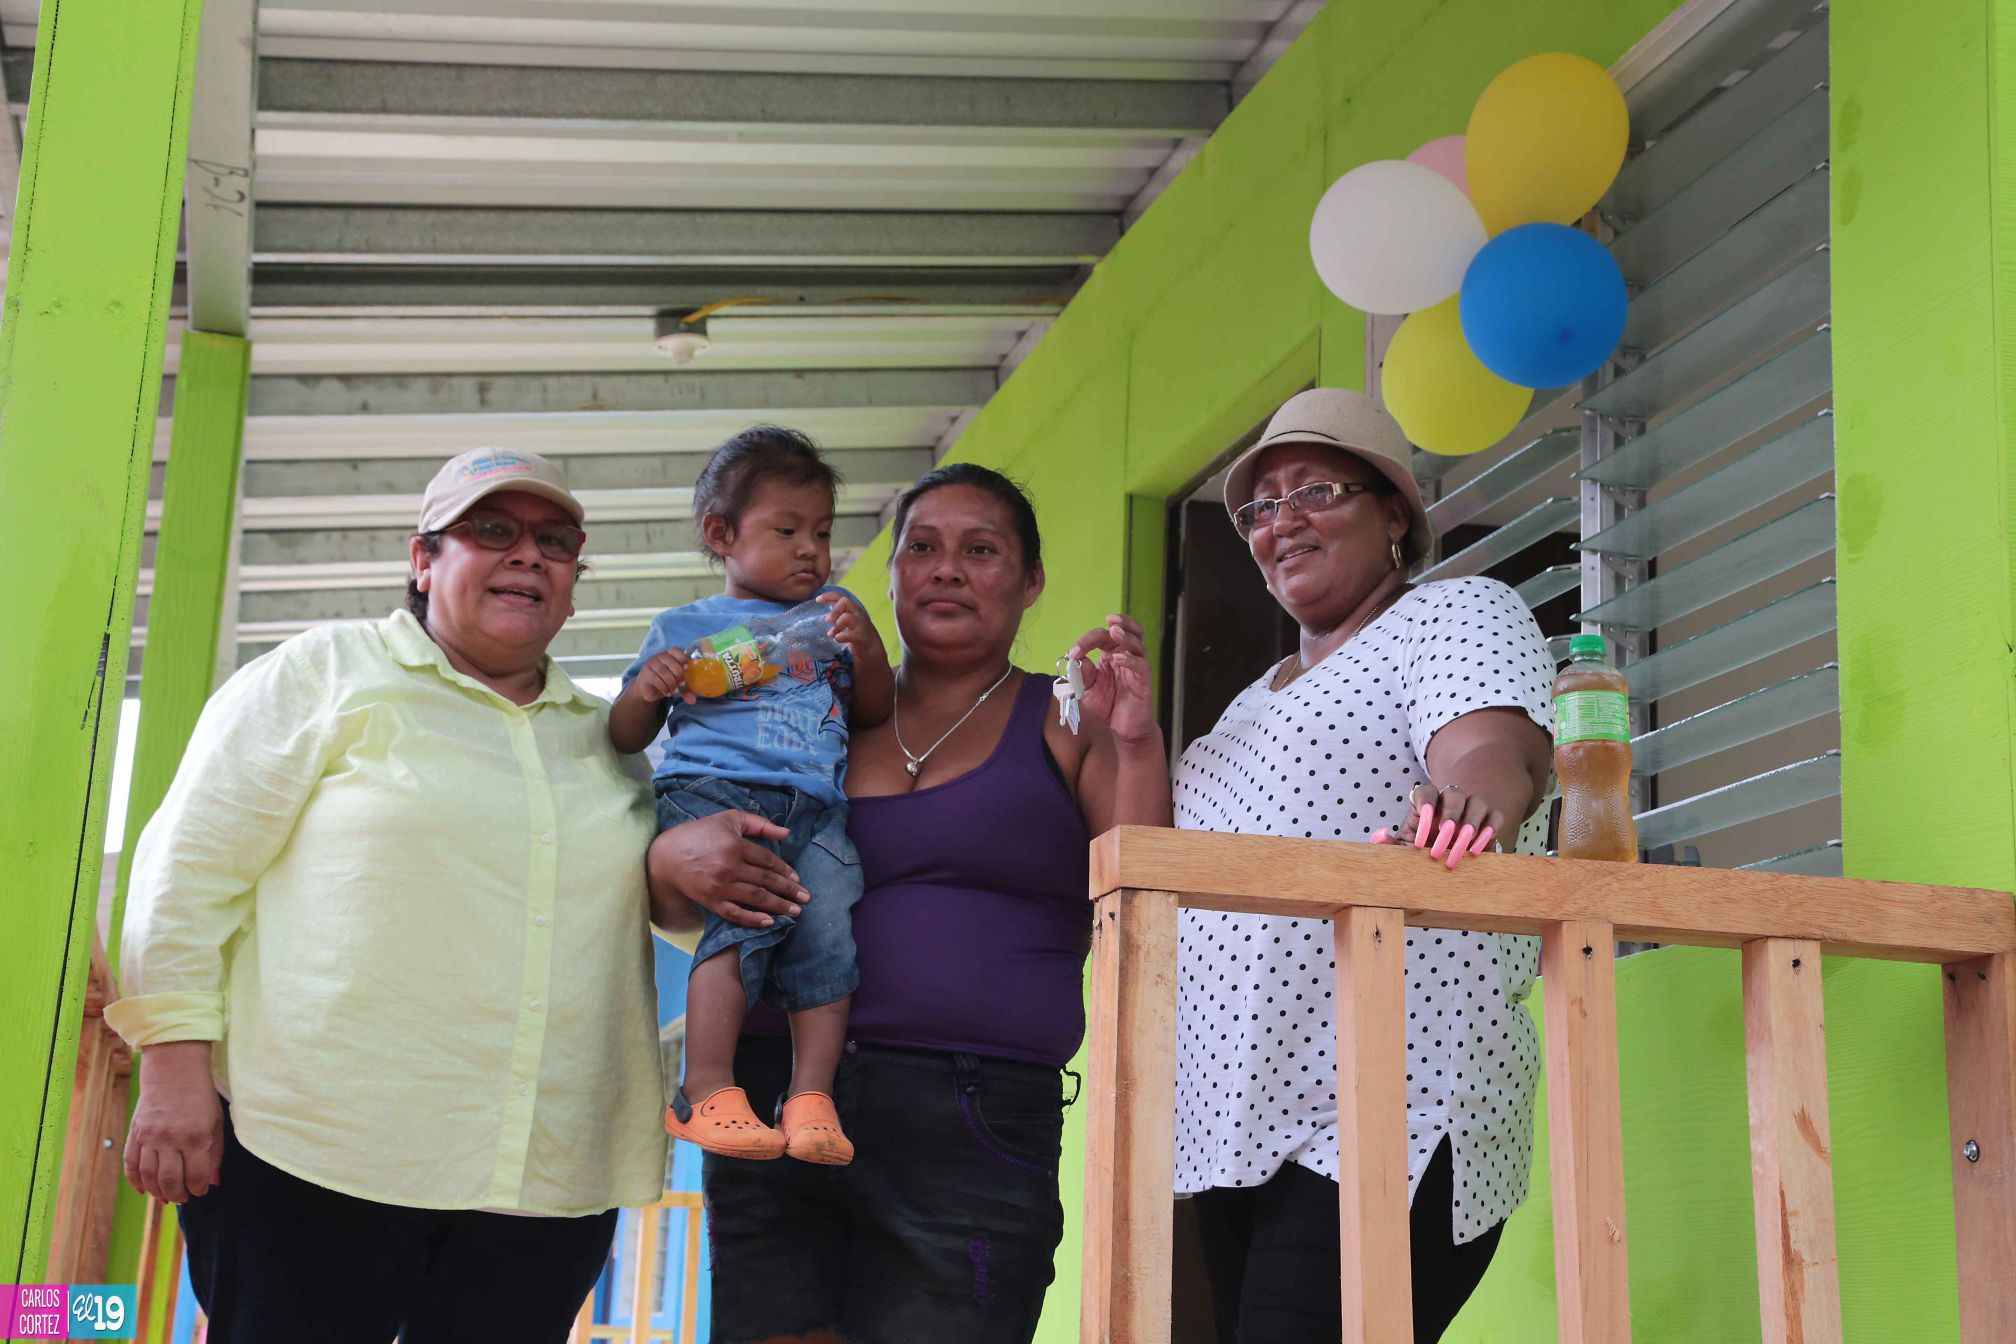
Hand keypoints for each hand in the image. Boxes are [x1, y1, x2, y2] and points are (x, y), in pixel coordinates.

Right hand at [124, 1041, 222, 1203]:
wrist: (173, 1071)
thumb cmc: (200, 1097)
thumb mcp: (217, 1123)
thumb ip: (214, 1153)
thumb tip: (211, 1181)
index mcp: (197, 1138)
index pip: (196, 1176)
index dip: (198, 1188)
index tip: (200, 1191)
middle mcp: (171, 1140)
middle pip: (170, 1181)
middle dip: (178, 1195)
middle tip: (183, 1198)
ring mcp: (150, 1138)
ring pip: (149, 1177)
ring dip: (157, 1192)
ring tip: (167, 1196)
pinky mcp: (135, 1134)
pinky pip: (131, 1164)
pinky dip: (136, 1180)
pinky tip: (144, 1189)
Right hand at [633, 649, 688, 702]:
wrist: (648, 689)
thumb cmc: (665, 682)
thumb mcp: (677, 685)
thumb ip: (685, 690)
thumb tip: (693, 700)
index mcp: (669, 655)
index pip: (675, 651)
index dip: (682, 658)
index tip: (687, 668)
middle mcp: (659, 657)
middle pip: (670, 662)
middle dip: (678, 674)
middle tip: (682, 684)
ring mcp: (650, 664)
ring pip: (663, 671)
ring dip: (671, 682)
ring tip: (675, 690)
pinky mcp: (645, 674)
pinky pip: (655, 679)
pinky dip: (664, 687)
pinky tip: (667, 693)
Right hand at [647, 810, 810, 931]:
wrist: (666, 856)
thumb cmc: (699, 834)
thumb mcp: (728, 819)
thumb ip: (758, 824)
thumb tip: (786, 833)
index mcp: (735, 845)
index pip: (768, 861)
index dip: (785, 871)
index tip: (797, 878)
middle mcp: (730, 867)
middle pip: (766, 881)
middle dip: (789, 891)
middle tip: (806, 899)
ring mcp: (720, 886)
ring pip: (756, 898)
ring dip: (779, 906)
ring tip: (795, 912)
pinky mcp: (711, 901)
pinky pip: (735, 913)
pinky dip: (752, 919)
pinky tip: (768, 922)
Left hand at [818, 593, 888, 669]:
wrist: (871, 647)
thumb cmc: (856, 632)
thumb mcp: (846, 621)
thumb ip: (837, 616)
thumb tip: (820, 616)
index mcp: (852, 608)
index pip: (840, 596)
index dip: (828, 596)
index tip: (817, 600)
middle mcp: (857, 613)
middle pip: (846, 602)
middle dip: (834, 610)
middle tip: (827, 620)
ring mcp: (860, 624)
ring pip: (848, 617)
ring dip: (837, 625)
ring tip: (830, 634)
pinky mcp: (862, 636)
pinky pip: (852, 634)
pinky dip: (843, 636)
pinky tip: (837, 639)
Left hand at [1068, 615, 1157, 745]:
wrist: (1123, 729)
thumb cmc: (1108, 706)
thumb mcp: (1088, 689)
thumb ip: (1082, 673)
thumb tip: (1076, 658)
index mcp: (1110, 655)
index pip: (1101, 638)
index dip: (1086, 642)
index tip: (1073, 653)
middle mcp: (1126, 656)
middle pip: (1128, 631)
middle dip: (1121, 621)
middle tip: (1110, 619)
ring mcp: (1136, 667)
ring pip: (1138, 644)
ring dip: (1126, 636)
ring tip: (1115, 631)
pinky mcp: (1144, 681)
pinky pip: (1142, 666)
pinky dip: (1131, 660)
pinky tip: (1119, 659)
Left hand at [1371, 781, 1506, 869]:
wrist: (1446, 863)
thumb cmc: (1421, 853)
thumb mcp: (1404, 851)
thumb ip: (1389, 845)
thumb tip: (1380, 835)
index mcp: (1426, 804)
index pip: (1425, 792)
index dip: (1425, 805)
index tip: (1423, 827)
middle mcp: (1450, 802)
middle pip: (1454, 793)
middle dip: (1450, 815)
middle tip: (1444, 838)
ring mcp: (1472, 809)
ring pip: (1477, 801)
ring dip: (1471, 823)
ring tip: (1462, 846)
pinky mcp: (1490, 822)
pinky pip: (1495, 817)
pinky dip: (1489, 830)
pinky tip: (1478, 848)